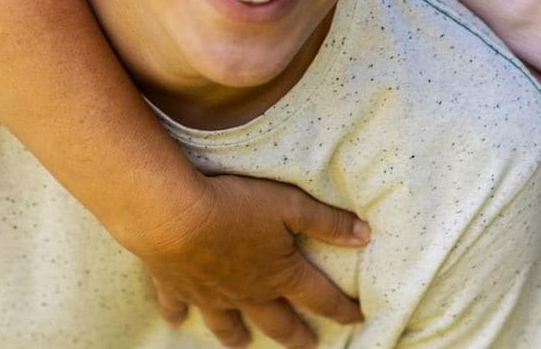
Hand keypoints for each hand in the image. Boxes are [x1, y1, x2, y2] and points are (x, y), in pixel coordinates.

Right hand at [132, 173, 371, 348]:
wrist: (173, 217)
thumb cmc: (236, 206)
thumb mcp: (291, 206)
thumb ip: (328, 222)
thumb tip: (366, 236)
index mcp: (279, 274)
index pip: (320, 297)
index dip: (341, 308)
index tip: (356, 318)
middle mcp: (247, 293)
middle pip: (277, 321)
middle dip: (295, 335)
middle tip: (308, 345)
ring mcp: (211, 295)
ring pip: (228, 324)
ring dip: (238, 336)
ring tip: (244, 344)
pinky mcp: (176, 287)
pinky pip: (178, 307)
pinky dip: (178, 315)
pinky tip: (178, 321)